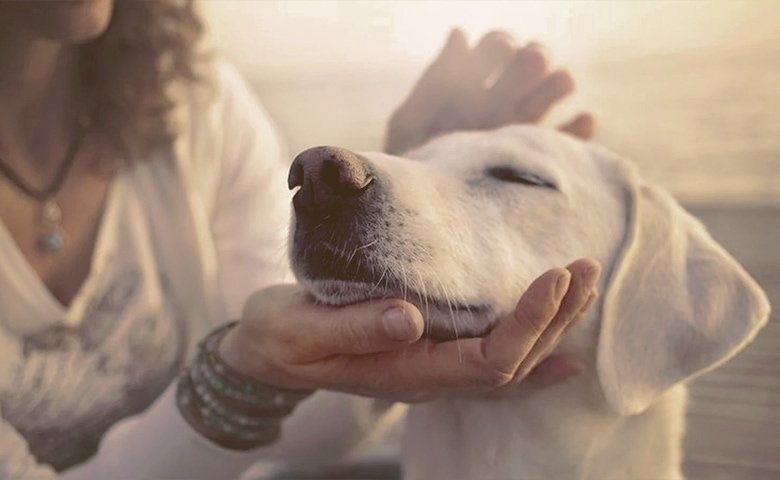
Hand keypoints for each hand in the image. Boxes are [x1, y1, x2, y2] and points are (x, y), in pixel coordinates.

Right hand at [219, 258, 600, 402]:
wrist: (266, 352)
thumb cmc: (280, 337)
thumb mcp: (302, 329)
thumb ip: (353, 328)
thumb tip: (409, 317)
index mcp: (406, 373)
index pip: (489, 360)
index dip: (529, 322)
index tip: (555, 276)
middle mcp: (429, 378)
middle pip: (514, 362)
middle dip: (555, 317)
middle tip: (585, 267)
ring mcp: (433, 371)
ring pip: (511, 362)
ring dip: (552, 326)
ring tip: (584, 285)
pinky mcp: (429, 355)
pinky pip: (493, 365)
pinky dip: (535, 355)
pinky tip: (566, 353)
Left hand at [385, 29, 595, 154]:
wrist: (426, 219)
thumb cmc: (411, 170)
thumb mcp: (412, 124)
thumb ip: (435, 81)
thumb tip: (460, 33)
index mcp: (469, 88)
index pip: (495, 49)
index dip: (502, 44)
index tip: (503, 52)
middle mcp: (500, 103)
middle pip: (530, 64)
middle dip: (534, 57)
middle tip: (530, 64)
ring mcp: (522, 130)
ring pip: (554, 91)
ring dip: (559, 81)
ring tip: (557, 86)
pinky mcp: (539, 160)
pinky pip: (571, 140)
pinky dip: (582, 126)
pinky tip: (581, 121)